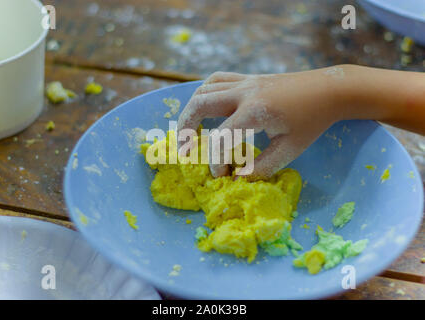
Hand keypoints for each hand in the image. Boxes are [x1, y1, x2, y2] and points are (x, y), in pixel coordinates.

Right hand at [177, 70, 342, 179]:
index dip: (216, 162)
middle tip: (185, 151)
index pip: (221, 138)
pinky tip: (207, 109)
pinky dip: (205, 94)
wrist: (329, 89)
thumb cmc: (312, 121)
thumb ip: (262, 166)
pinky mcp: (247, 78)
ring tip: (191, 132)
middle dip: (185, 129)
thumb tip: (238, 178)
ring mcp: (244, 82)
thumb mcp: (290, 149)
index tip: (222, 176)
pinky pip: (216, 80)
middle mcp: (244, 92)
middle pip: (199, 104)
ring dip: (191, 111)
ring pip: (203, 89)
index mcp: (255, 112)